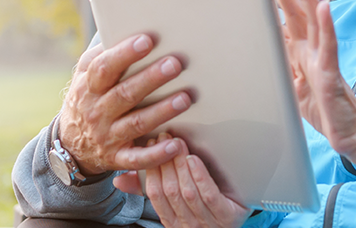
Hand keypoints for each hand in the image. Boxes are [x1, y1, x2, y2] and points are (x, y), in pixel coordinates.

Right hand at [58, 35, 190, 174]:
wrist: (70, 145)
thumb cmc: (86, 100)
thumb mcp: (83, 78)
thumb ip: (99, 57)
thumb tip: (119, 28)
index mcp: (89, 88)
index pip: (104, 68)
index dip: (124, 54)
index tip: (147, 40)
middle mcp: (97, 112)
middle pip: (125, 94)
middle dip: (151, 79)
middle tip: (174, 64)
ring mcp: (108, 136)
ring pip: (137, 123)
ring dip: (162, 111)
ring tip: (185, 98)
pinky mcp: (118, 158)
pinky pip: (138, 159)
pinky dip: (157, 154)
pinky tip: (176, 144)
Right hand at [121, 134, 248, 227]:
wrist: (237, 219)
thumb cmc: (203, 205)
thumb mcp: (174, 199)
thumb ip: (147, 187)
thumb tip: (119, 179)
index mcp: (171, 220)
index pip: (154, 194)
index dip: (150, 169)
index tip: (150, 146)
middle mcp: (187, 224)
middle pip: (170, 191)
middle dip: (165, 162)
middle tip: (164, 137)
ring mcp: (208, 222)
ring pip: (188, 192)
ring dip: (181, 166)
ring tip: (178, 144)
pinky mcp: (227, 216)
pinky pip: (209, 196)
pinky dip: (200, 177)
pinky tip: (194, 160)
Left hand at [268, 0, 355, 165]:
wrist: (349, 137)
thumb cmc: (323, 111)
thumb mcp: (291, 86)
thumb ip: (279, 66)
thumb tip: (260, 50)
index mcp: (300, 54)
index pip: (285, 20)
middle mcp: (312, 51)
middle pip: (296, 12)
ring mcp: (323, 59)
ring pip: (314, 21)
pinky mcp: (331, 73)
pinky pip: (329, 45)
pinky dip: (326, 24)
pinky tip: (324, 7)